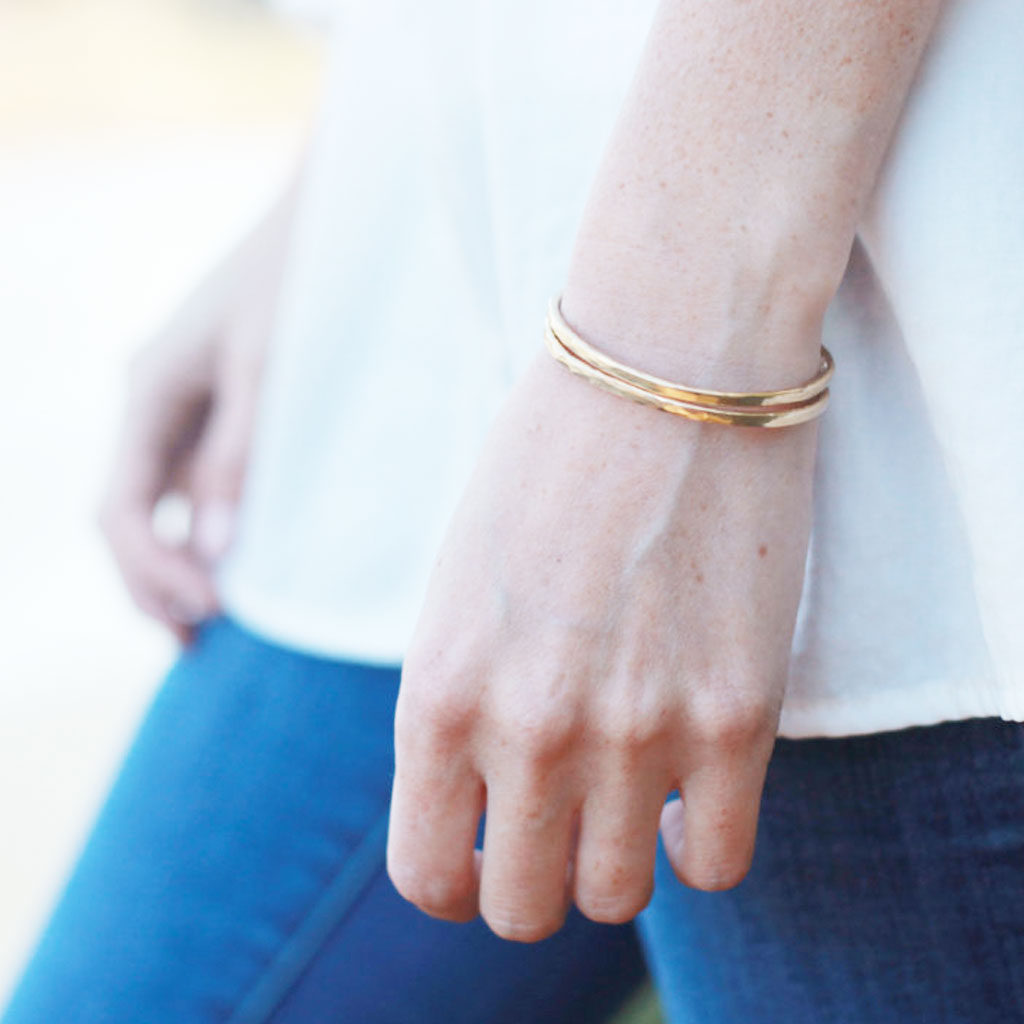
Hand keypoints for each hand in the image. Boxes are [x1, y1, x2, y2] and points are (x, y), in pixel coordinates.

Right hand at [96, 202, 287, 643]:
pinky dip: (199, 530)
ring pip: (155, 505)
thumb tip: (212, 550)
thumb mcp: (266, 374)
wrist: (322, 224)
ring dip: (172, 563)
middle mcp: (150, 405)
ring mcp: (178, 409)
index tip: (206, 609)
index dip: (149, 570)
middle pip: (125, 516)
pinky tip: (229, 566)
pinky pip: (190, 483)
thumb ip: (236, 458)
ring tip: (208, 623)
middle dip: (152, 581)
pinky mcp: (213, 410)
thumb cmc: (296, 288)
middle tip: (198, 640)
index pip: (118, 507)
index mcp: (146, 392)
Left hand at [387, 347, 818, 939]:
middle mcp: (529, 728)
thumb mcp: (460, 588)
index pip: (429, 873)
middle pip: (522, 909)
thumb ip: (461, 702)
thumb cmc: (549, 461)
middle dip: (535, 878)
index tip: (484, 859)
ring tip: (626, 796)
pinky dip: (697, 844)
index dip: (456, 882)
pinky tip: (687, 792)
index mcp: (439, 690)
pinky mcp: (738, 713)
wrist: (665, 364)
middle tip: (559, 825)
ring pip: (616, 897)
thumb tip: (486, 799)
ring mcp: (637, 729)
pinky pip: (717, 863)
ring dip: (615, 862)